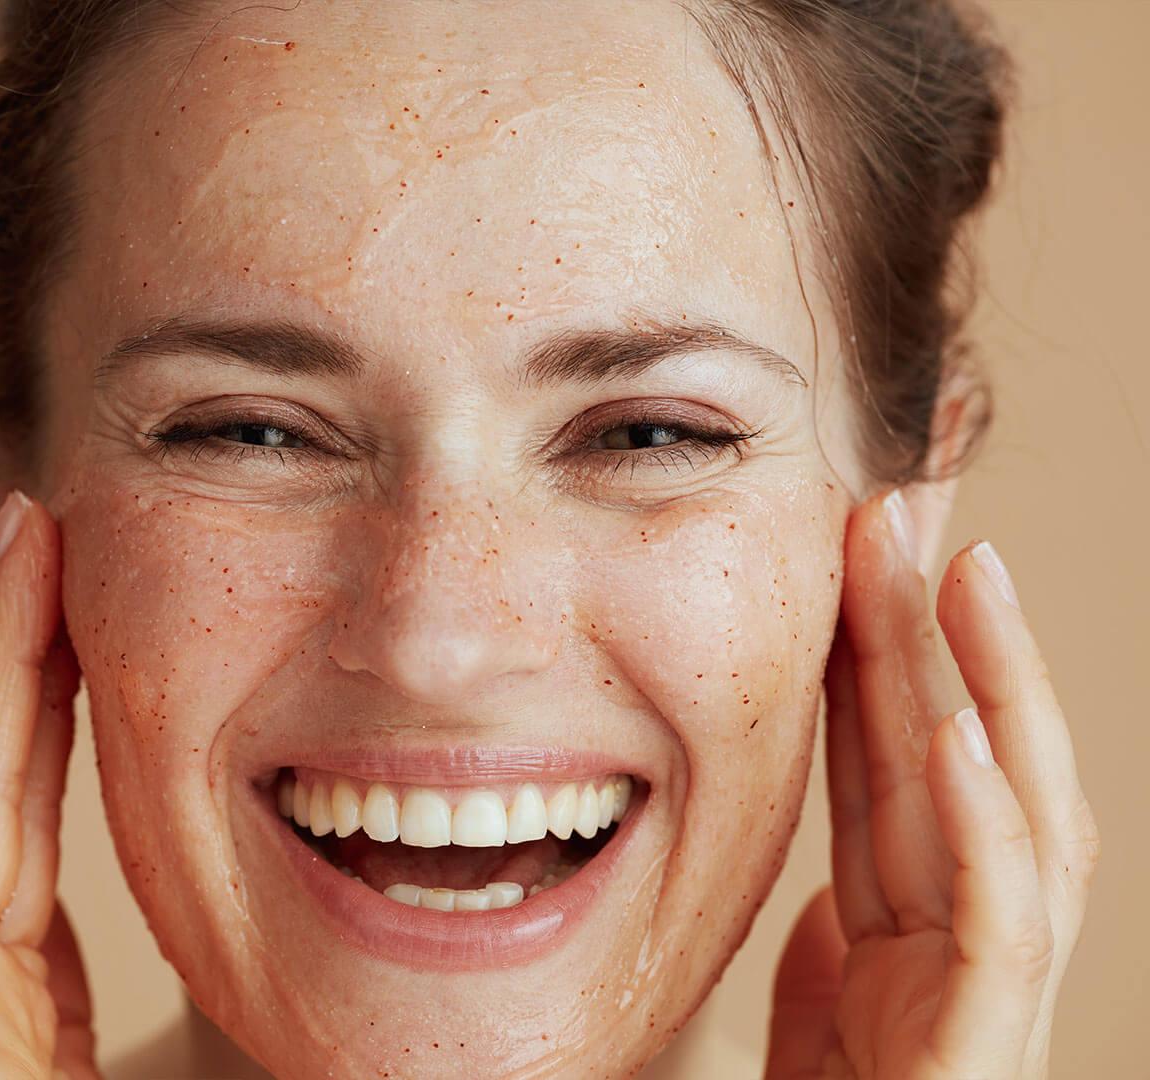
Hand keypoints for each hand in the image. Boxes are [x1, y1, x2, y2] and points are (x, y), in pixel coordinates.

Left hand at [764, 490, 1099, 1078]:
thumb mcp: (811, 1019)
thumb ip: (832, 943)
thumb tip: (840, 879)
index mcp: (904, 930)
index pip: (895, 765)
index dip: (886, 653)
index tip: (864, 541)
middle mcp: (956, 950)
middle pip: (953, 764)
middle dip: (934, 635)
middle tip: (903, 503)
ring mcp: (982, 1000)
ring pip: (1008, 820)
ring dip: (989, 690)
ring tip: (958, 568)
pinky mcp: (977, 1056)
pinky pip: (998, 933)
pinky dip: (986, 827)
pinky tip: (958, 728)